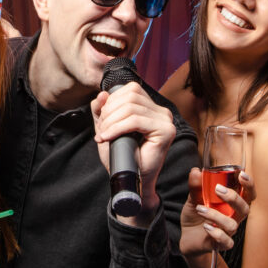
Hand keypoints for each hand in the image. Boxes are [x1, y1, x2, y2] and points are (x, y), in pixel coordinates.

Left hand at [91, 82, 176, 206]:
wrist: (130, 179)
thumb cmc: (122, 155)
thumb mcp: (106, 127)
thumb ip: (102, 110)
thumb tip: (102, 94)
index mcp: (150, 107)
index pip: (131, 89)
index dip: (112, 101)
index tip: (103, 120)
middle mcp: (161, 111)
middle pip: (130, 96)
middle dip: (110, 112)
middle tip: (102, 130)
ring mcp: (165, 120)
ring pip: (131, 108)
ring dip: (111, 122)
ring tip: (104, 135)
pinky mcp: (166, 131)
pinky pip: (136, 121)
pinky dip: (117, 128)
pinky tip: (108, 137)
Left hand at [180, 168, 252, 255]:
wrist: (187, 237)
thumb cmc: (196, 215)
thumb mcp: (194, 198)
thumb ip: (196, 186)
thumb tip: (196, 172)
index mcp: (231, 204)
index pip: (248, 194)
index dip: (249, 185)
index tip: (241, 175)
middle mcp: (233, 217)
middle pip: (245, 209)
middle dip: (234, 198)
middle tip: (218, 189)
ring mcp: (228, 231)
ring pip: (232, 225)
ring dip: (216, 215)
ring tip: (200, 209)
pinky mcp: (220, 244)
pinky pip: (226, 242)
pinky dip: (217, 234)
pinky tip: (206, 226)